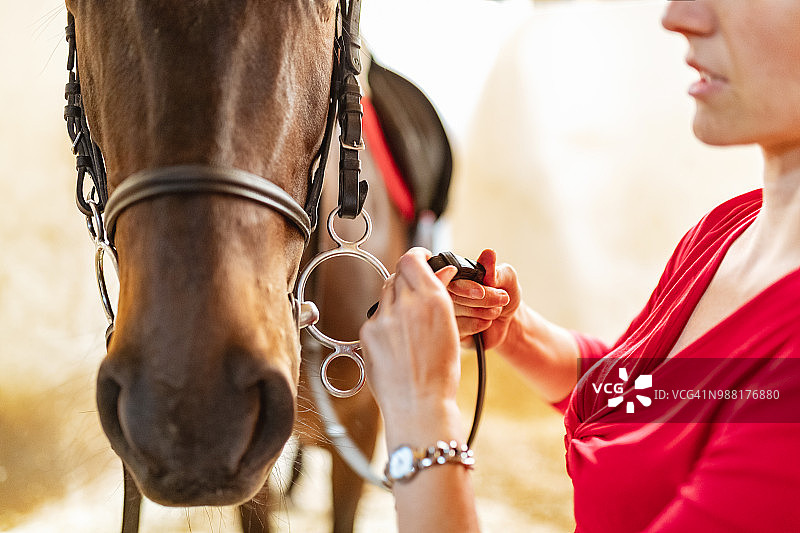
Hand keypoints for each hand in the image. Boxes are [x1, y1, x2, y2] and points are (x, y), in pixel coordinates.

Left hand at [360, 248, 461, 426]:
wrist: (419, 405)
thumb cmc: (440, 374)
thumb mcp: (451, 329)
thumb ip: (440, 298)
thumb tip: (439, 275)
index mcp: (432, 300)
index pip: (412, 259)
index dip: (417, 256)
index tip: (421, 259)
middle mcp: (405, 304)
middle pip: (397, 275)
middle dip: (407, 281)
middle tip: (416, 295)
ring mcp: (383, 318)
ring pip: (385, 295)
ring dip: (396, 301)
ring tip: (408, 326)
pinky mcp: (367, 333)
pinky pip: (376, 317)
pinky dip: (385, 323)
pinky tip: (397, 342)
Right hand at [448, 249, 521, 349]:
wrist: (510, 321)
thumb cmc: (505, 293)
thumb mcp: (507, 278)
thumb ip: (495, 269)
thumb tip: (489, 253)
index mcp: (455, 273)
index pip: (449, 278)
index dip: (465, 287)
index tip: (482, 291)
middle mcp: (445, 290)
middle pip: (451, 296)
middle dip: (481, 300)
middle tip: (502, 299)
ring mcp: (444, 311)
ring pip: (455, 313)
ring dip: (481, 312)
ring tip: (496, 310)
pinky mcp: (449, 329)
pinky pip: (456, 328)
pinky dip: (475, 325)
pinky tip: (486, 322)